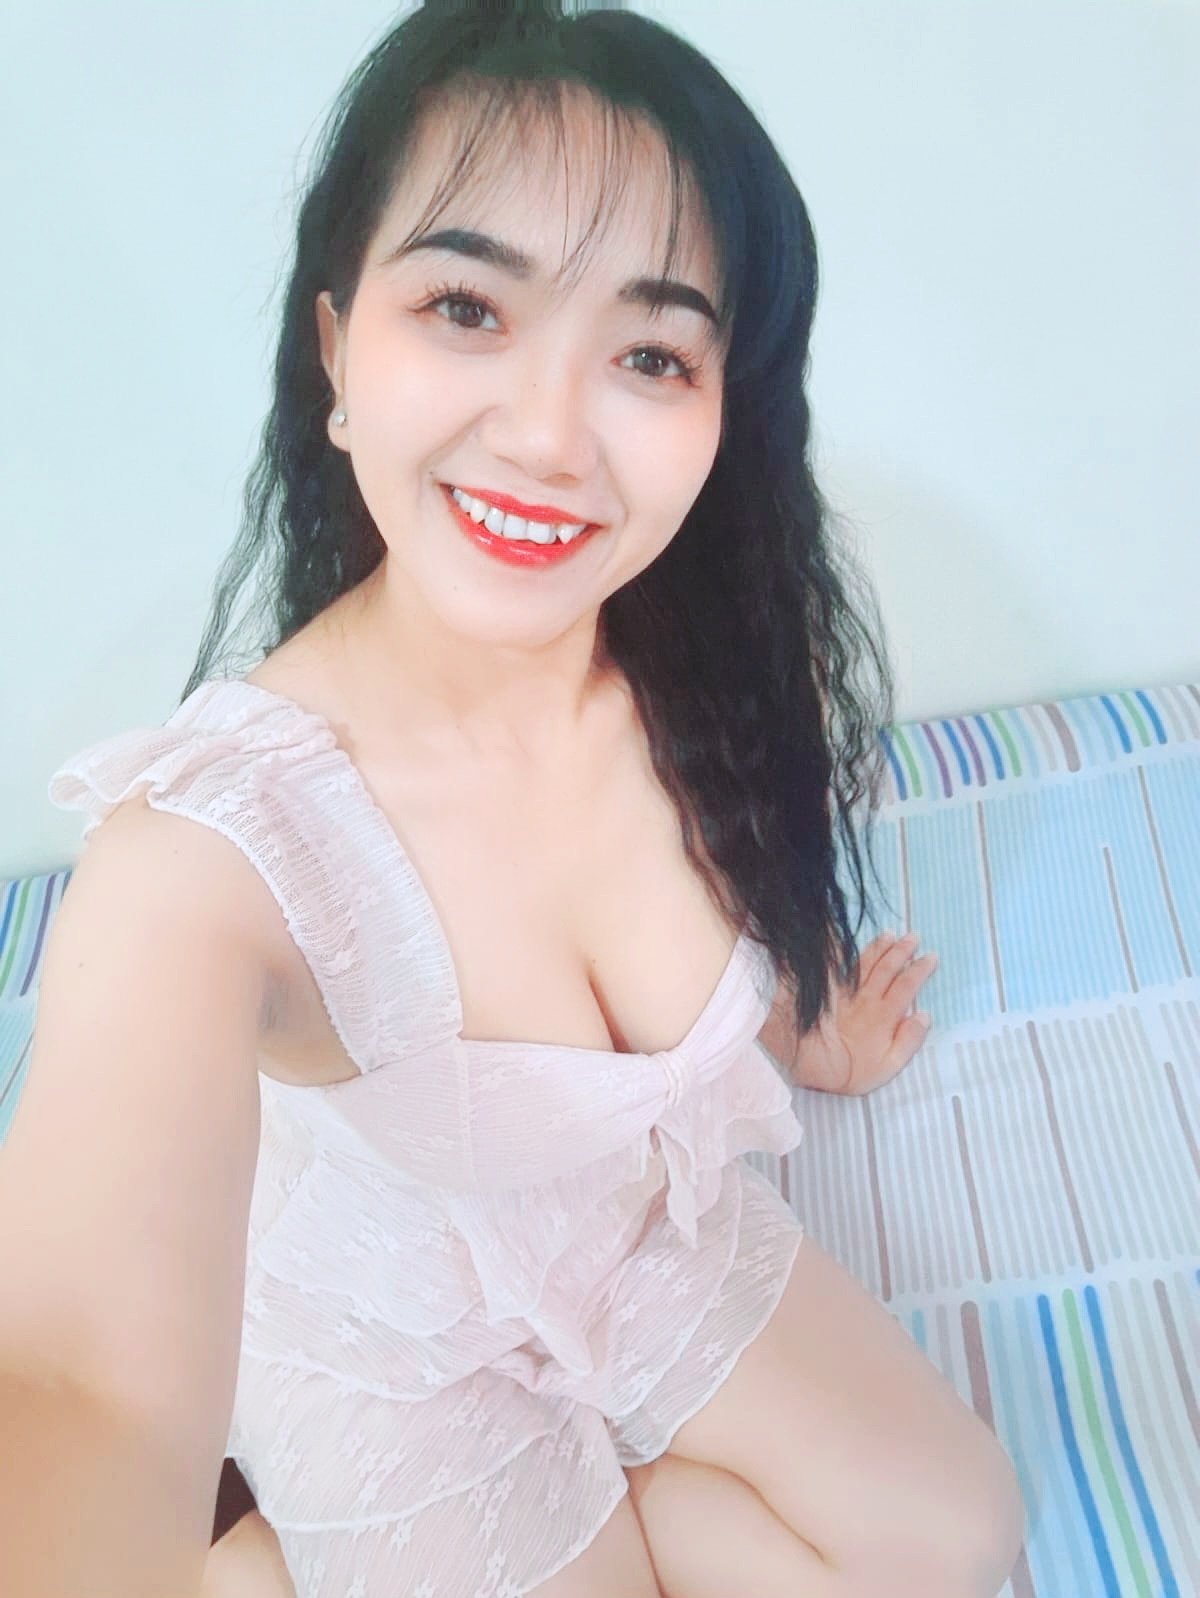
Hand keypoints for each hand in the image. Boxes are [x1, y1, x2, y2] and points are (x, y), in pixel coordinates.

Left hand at [792, 932, 937, 1096]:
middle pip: (888, 968)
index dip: (920, 970)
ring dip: (879, 947)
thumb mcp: (889, 1066)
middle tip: (914, 936)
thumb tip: (924, 1016)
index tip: (931, 956)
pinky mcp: (828, 993)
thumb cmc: (852, 1071)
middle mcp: (867, 999)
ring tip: (889, 934)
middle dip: (902, 950)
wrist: (811, 1065)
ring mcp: (846, 994)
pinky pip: (841, 968)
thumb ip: (909, 1041)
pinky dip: (847, 954)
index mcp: (886, 1015)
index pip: (907, 985)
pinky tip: (849, 945)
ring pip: (866, 963)